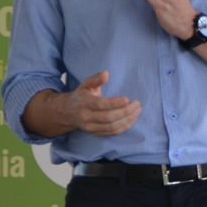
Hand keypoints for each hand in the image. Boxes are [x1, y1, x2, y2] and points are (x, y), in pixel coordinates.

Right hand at [21, 70, 139, 138]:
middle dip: (125, 112)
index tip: (127, 99)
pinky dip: (124, 127)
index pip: (100, 105)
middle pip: (108, 118)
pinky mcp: (95, 133)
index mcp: (84, 102)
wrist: (68, 112)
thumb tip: (106, 73)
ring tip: (137, 111)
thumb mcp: (86, 84)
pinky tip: (132, 119)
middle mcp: (86, 116)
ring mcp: (90, 127)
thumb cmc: (81, 95)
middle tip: (137, 104)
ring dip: (128, 120)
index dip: (114, 103)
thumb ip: (96, 78)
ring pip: (112, 127)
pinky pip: (112, 133)